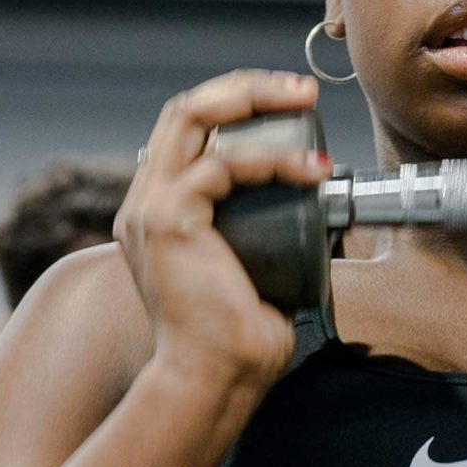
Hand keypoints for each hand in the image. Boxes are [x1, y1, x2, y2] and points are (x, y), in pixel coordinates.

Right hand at [116, 69, 330, 399]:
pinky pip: (220, 166)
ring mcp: (149, 208)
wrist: (215, 379)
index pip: (188, 130)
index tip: (291, 104)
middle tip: (301, 90)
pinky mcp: (166, 221)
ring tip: (305, 102)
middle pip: (185, 109)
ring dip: (254, 99)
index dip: (237, 104)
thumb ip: (269, 234)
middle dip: (246, 87)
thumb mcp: (255, 267)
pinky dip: (271, 161)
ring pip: (190, 115)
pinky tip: (310, 171)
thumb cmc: (240, 339)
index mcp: (160, 210)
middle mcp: (145, 201)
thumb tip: (322, 207)